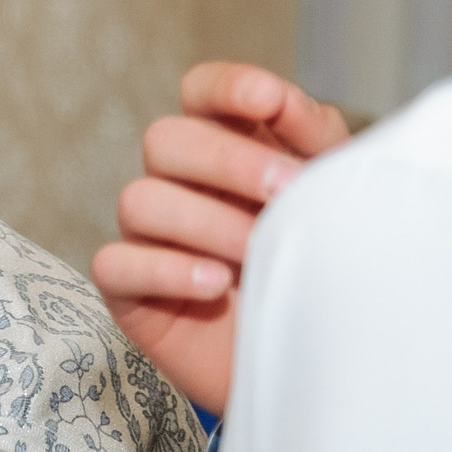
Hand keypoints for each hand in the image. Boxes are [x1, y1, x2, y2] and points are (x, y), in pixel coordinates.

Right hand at [92, 63, 350, 413]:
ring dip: (206, 222)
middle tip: (286, 194)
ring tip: (257, 254)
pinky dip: (166, 269)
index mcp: (229, 149)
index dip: (226, 87)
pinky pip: (115, 264)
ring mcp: (149, 239)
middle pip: (165, 139)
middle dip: (229, 161)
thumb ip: (316, 143)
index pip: (202, 93)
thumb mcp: (335, 199)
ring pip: (138, 199)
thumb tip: (285, 102)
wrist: (316, 363)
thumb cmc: (324, 273)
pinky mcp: (129, 293)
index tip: (269, 101)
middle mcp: (180, 186)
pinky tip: (216, 285)